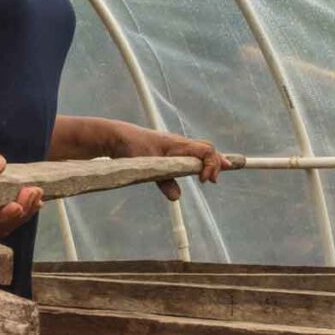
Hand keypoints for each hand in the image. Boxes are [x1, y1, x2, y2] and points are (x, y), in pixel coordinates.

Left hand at [112, 124, 231, 201]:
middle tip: (216, 180)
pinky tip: (199, 171)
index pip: (205, 150)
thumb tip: (176, 197)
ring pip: (199, 150)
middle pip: (207, 149)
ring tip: (214, 176)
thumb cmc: (132, 147)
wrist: (117, 136)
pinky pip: (189, 154)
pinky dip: (198, 161)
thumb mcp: (146, 166)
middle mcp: (179, 144)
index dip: (211, 165)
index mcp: (178, 144)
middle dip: (216, 163)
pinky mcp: (168, 151)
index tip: (206, 181)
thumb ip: (163, 181)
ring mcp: (174, 146)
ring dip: (209, 162)